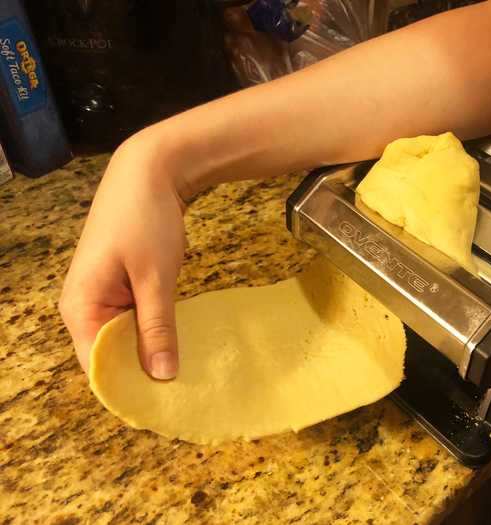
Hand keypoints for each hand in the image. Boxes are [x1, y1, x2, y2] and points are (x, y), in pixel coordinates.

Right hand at [60, 133, 186, 378]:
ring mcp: (101, 296)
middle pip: (109, 356)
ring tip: (185, 377)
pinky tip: (177, 345)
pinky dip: (152, 332)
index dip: (128, 387)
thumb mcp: (156, 278)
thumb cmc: (147, 222)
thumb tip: (162, 377)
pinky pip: (132, 321)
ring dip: (149, 353)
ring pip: (123, 339)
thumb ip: (157, 328)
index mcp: (81, 307)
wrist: (149, 170)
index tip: (163, 407)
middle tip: (182, 395)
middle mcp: (83, 307)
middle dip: (141, 373)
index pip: (98, 365)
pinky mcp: (118, 287)